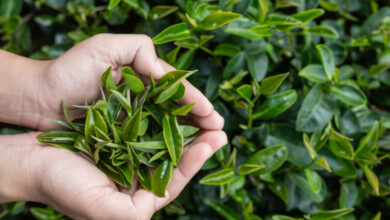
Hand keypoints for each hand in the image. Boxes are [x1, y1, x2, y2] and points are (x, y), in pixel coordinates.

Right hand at [0, 131, 226, 219]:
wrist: (30, 162)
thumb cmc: (61, 186)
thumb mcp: (99, 208)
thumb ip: (129, 215)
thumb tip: (155, 208)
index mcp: (136, 197)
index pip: (174, 180)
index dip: (195, 162)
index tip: (212, 142)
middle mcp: (137, 176)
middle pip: (175, 159)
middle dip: (198, 142)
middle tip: (219, 125)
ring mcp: (129, 155)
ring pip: (163, 140)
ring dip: (183, 126)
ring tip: (204, 112)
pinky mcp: (119, 136)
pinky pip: (146, 125)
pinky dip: (160, 115)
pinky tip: (173, 104)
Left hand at [34, 34, 223, 130]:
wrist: (41, 97)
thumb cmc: (69, 70)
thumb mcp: (104, 47)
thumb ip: (138, 49)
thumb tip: (165, 73)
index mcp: (145, 78)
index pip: (177, 90)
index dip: (196, 101)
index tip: (212, 114)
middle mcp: (144, 100)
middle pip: (179, 111)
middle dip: (201, 121)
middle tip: (220, 132)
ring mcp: (135, 120)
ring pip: (169, 129)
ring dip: (190, 137)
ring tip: (210, 144)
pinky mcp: (123, 138)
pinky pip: (149, 144)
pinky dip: (167, 149)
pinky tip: (182, 155)